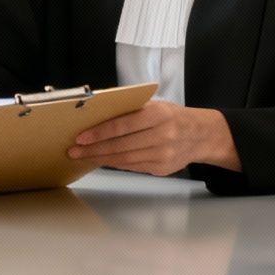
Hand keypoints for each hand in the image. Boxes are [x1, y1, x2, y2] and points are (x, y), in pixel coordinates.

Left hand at [67, 101, 240, 175]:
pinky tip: (102, 161)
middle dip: (94, 149)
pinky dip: (115, 164)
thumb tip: (98, 119)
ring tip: (84, 157)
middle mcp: (162, 135)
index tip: (81, 137)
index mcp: (159, 115)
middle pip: (121, 145)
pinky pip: (133, 167)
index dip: (100, 132)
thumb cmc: (172, 116)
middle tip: (74, 151)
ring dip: (101, 159)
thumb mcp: (155, 106)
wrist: (200, 135)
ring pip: (125, 159)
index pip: (123, 125)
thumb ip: (131, 112)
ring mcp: (163, 155)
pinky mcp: (162, 168)